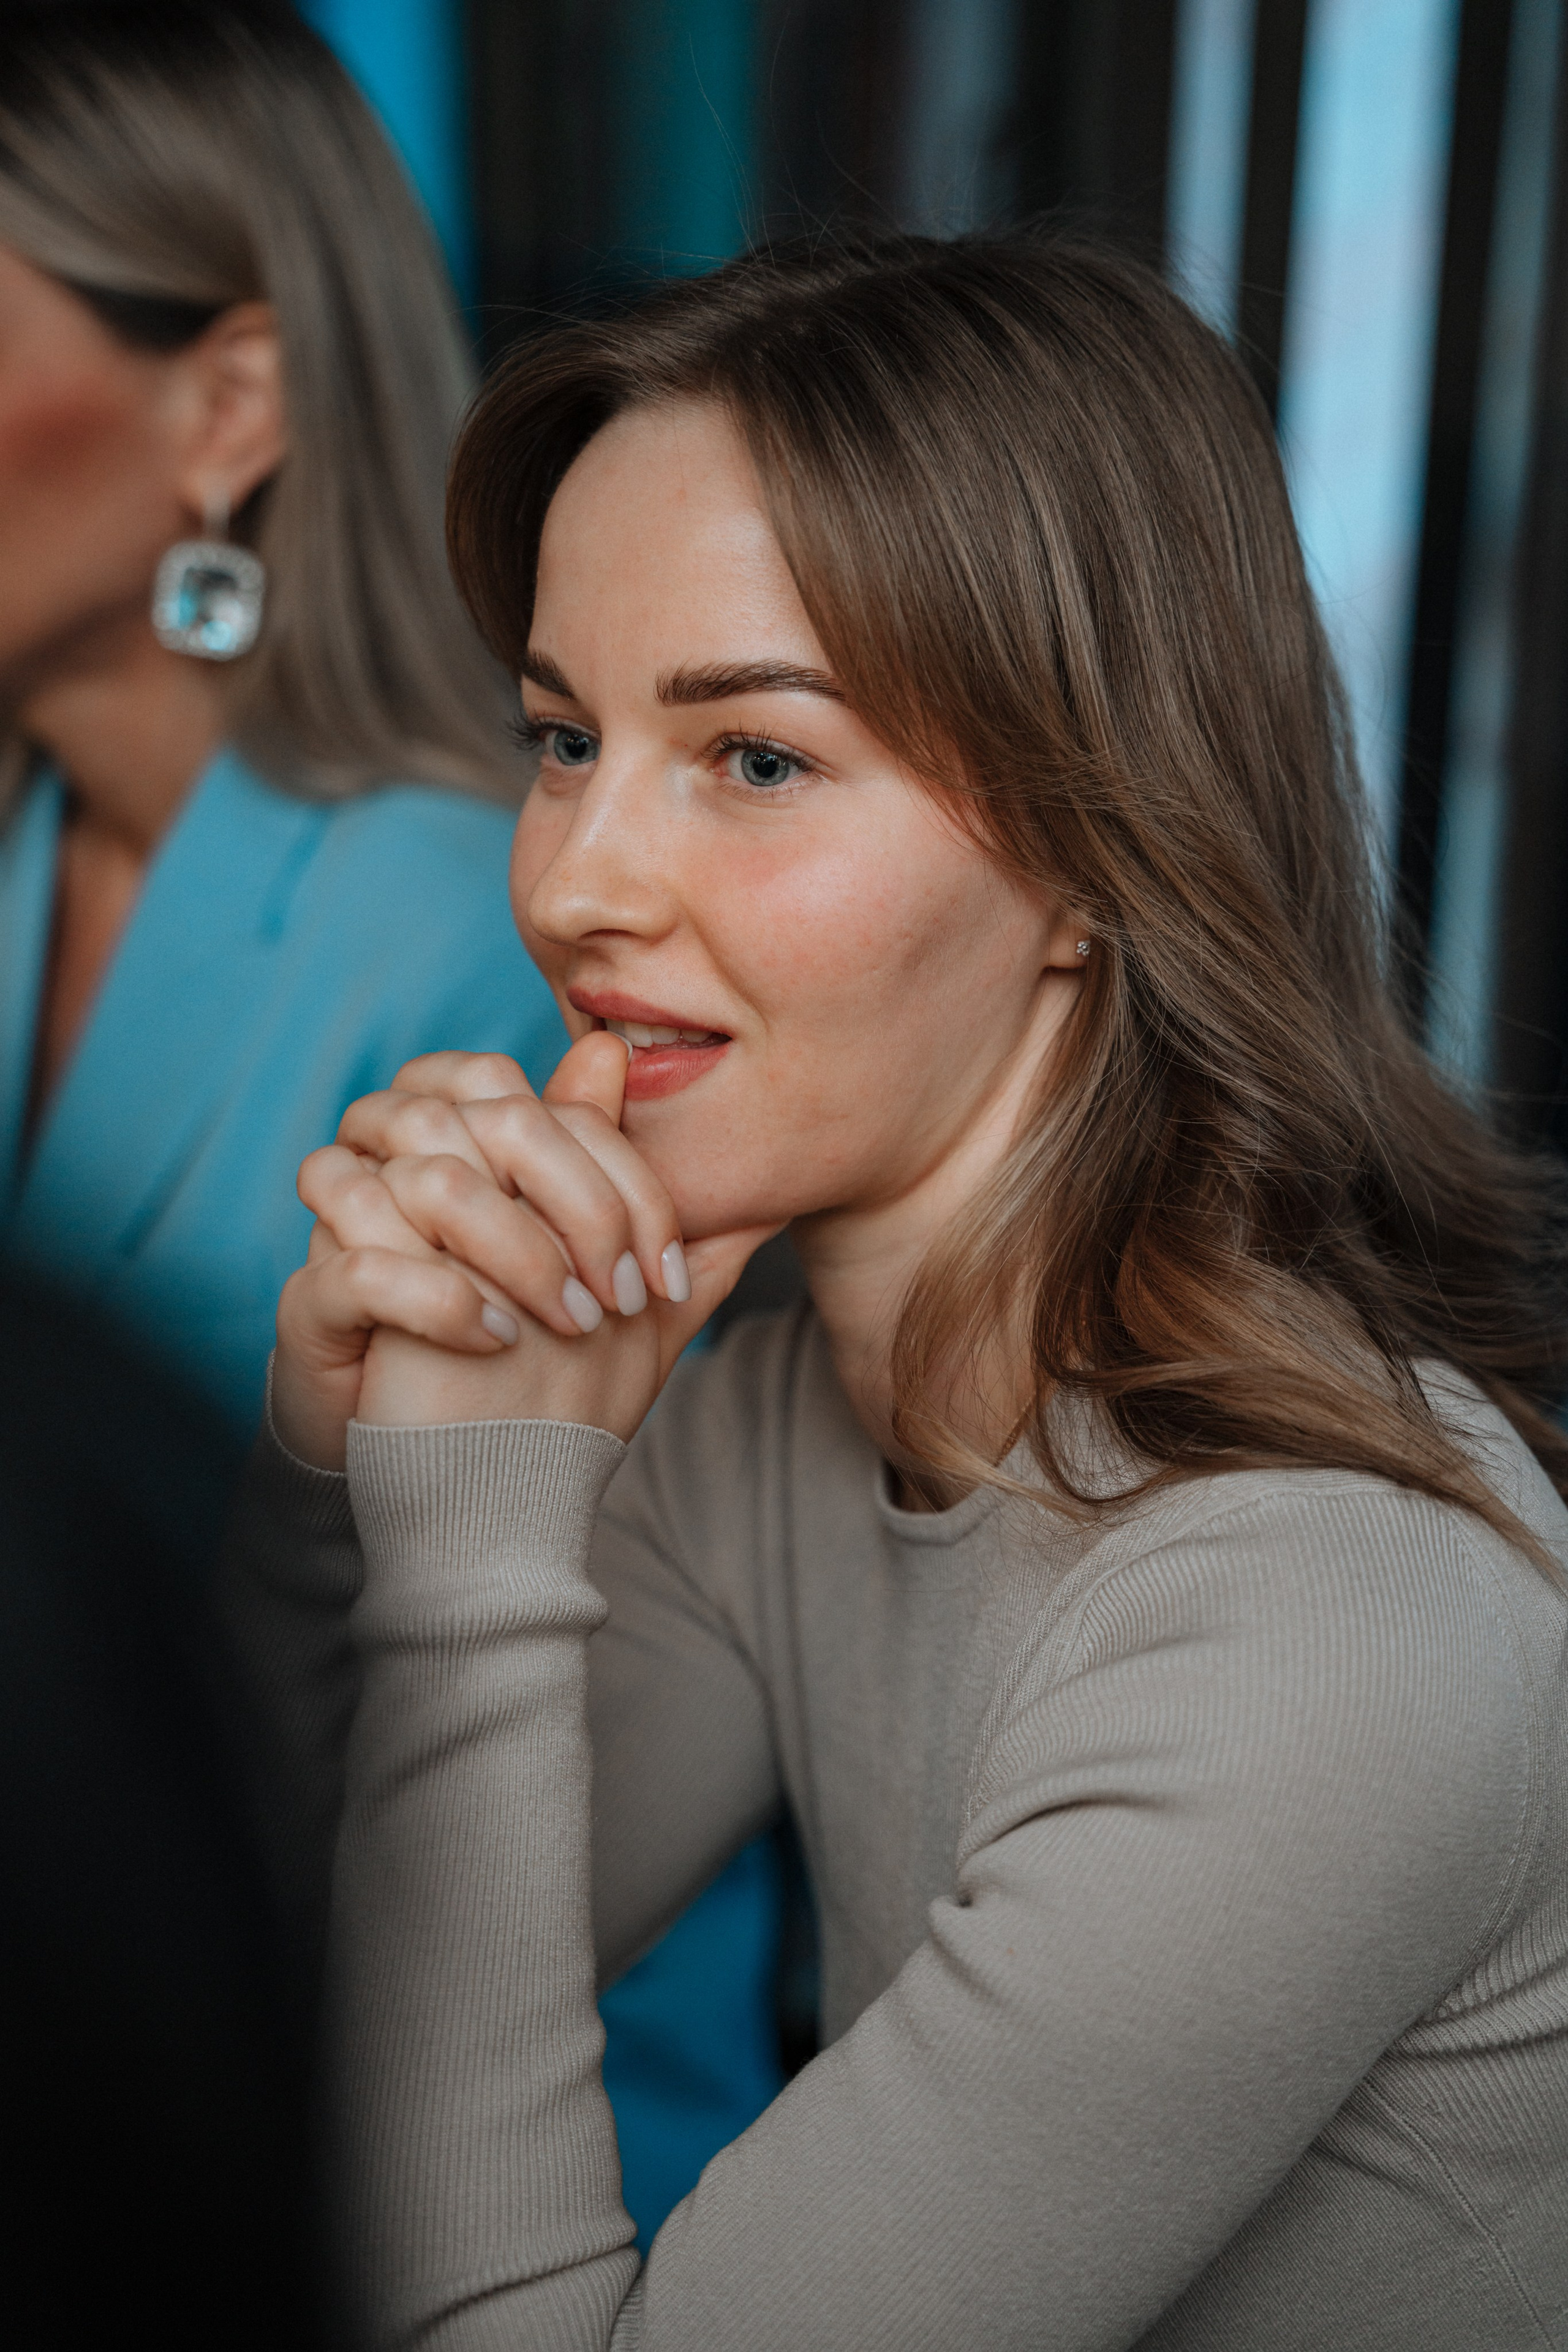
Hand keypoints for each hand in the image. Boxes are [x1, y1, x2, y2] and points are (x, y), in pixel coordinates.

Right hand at [272, 1036, 774, 1468]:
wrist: (445, 1479)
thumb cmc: (535, 1377)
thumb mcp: (619, 1311)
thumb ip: (669, 1244)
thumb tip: (767, 1194)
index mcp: (481, 1146)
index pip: (556, 1108)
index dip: (623, 1181)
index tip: (667, 1275)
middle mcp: (411, 1166)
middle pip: (493, 1118)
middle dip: (577, 1208)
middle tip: (622, 1302)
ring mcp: (352, 1226)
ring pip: (424, 1176)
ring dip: (515, 1252)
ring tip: (566, 1325)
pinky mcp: (316, 1299)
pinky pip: (358, 1266)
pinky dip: (435, 1298)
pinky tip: (494, 1342)